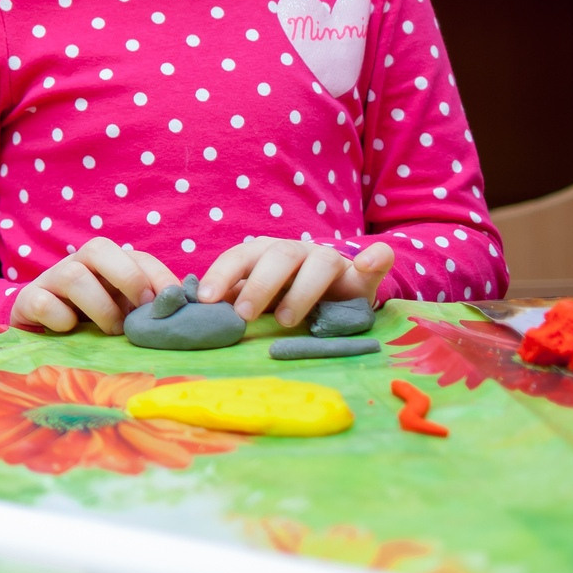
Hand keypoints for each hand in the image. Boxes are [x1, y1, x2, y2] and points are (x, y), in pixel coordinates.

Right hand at [10, 238, 180, 334]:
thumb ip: (147, 307)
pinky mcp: (27, 300)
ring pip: (73, 275)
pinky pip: (44, 303)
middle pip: (99, 248)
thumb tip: (187, 312)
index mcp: (107, 263)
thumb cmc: (91, 319)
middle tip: (141, 312)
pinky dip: (61, 318)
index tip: (174, 304)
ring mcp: (50, 279)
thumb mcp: (123, 311)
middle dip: (128, 278)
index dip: (159, 277)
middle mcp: (78, 263)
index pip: (137, 257)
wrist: (39, 328)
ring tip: (112, 330)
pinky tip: (70, 330)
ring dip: (100, 307)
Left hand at [198, 237, 393, 327]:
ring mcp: (332, 261)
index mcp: (266, 254)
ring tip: (286, 319)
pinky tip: (370, 261)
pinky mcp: (364, 274)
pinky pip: (376, 260)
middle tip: (243, 314)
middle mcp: (298, 252)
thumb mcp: (258, 298)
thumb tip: (195, 309)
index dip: (222, 274)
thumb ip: (233, 299)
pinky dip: (376, 258)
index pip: (240, 256)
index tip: (206, 300)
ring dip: (303, 289)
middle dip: (259, 284)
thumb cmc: (285, 296)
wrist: (336, 293)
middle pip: (278, 256)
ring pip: (320, 263)